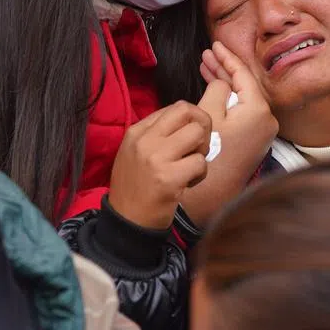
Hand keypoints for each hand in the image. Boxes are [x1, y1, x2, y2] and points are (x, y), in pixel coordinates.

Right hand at [107, 101, 211, 229]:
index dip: (192, 120)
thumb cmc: (136, 186)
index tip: (190, 138)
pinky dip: (200, 174)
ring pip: (198, 134)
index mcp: (137, 131)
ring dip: (202, 152)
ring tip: (190, 167)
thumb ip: (159, 133)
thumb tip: (191, 121)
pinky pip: (200, 163)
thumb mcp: (135, 152)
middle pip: (189, 112)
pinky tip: (187, 184)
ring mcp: (156, 158)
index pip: (177, 107)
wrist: (126, 222)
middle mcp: (145, 140)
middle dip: (203, 127)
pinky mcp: (169, 179)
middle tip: (197, 148)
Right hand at [198, 42, 278, 150]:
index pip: (243, 74)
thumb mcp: (210, 113)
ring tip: (205, 66)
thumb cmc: (211, 151)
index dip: (227, 57)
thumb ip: (217, 88)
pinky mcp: (255, 138)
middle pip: (244, 84)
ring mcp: (262, 129)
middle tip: (207, 54)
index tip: (215, 44)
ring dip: (224, 82)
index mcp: (259, 109)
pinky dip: (228, 98)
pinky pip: (242, 109)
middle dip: (224, 68)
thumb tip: (222, 81)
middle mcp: (267, 118)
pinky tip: (213, 87)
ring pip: (242, 97)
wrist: (214, 189)